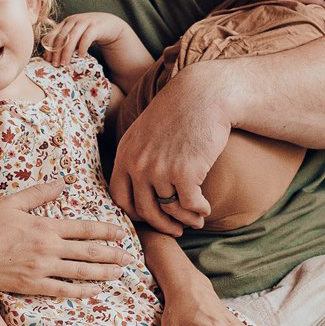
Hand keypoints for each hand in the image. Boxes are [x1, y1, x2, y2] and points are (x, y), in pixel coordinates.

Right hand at [0, 182, 125, 296]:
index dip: (107, 231)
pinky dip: (82, 291)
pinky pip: (63, 290)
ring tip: (119, 274)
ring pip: (81, 272)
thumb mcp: (12, 202)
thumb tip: (62, 182)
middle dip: (113, 255)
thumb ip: (40, 193)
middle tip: (130, 258)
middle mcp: (47, 248)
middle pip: (89, 252)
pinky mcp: (30, 285)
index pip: (84, 228)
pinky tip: (96, 291)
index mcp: (44, 225)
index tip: (123, 233)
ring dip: (103, 273)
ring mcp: (40, 269)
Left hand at [46, 12, 129, 66]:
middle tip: (56, 65)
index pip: (53, 35)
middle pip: (61, 37)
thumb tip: (50, 58)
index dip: (49, 48)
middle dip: (56, 52)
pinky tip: (81, 56)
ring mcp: (85, 21)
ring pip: (71, 37)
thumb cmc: (89, 34)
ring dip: (67, 51)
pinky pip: (87, 37)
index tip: (47, 61)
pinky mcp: (96, 26)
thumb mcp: (75, 37)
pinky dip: (82, 47)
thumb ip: (65, 43)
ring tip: (65, 63)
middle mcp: (73, 20)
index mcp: (65, 22)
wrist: (109, 25)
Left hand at [110, 64, 228, 234]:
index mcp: (125, 154)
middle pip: (144, 210)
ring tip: (196, 220)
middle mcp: (138, 164)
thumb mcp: (145, 131)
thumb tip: (140, 188)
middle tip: (175, 230)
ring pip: (169, 210)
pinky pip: (189, 204)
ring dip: (185, 220)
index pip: (119, 197)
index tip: (150, 217)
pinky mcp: (185, 173)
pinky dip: (199, 210)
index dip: (134, 213)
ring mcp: (160, 169)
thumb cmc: (178, 112)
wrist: (204, 95)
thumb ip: (137, 156)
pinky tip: (205, 208)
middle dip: (161, 225)